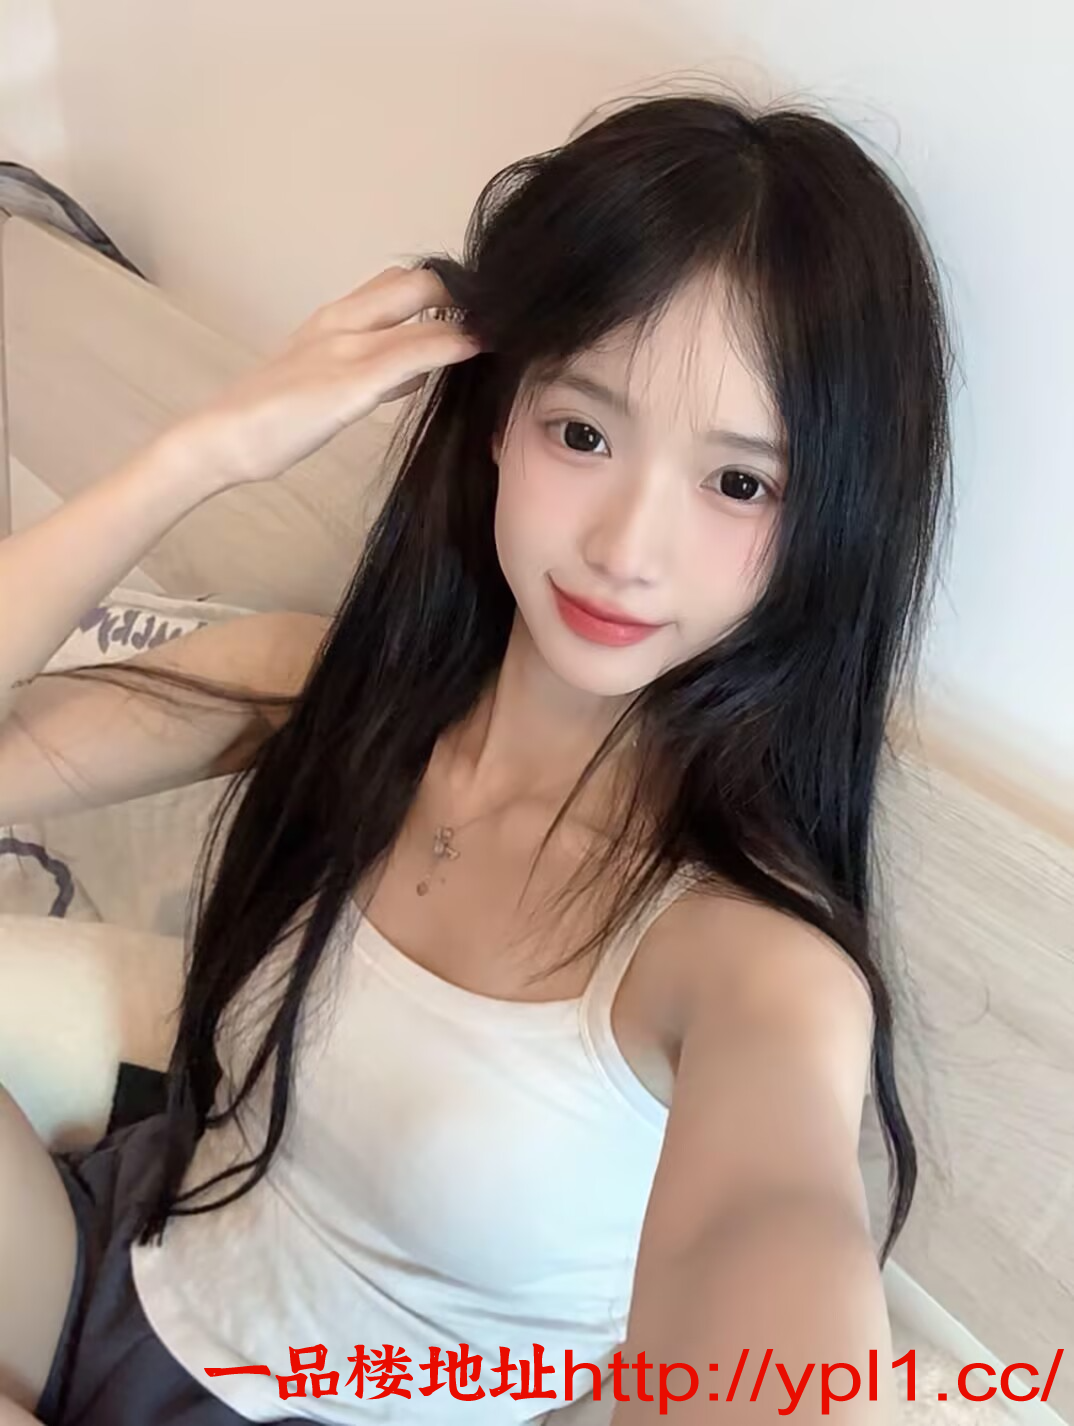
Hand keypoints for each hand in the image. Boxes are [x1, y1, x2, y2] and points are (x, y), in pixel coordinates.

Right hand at [172, 264, 482, 486]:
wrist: (222, 439)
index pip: (398, 282)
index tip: (478, 309)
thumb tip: (418, 370)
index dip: (443, 290)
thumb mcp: (330, 385)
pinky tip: (479, 346)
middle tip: (499, 314)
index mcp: (333, 319)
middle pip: (417, 281)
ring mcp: (346, 348)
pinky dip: (451, 345)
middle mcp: (341, 321)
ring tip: (503, 323)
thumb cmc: (272, 421)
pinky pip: (412, 353)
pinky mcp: (350, 382)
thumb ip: (376, 371)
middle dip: (463, 292)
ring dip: (466, 312)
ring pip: (420, 307)